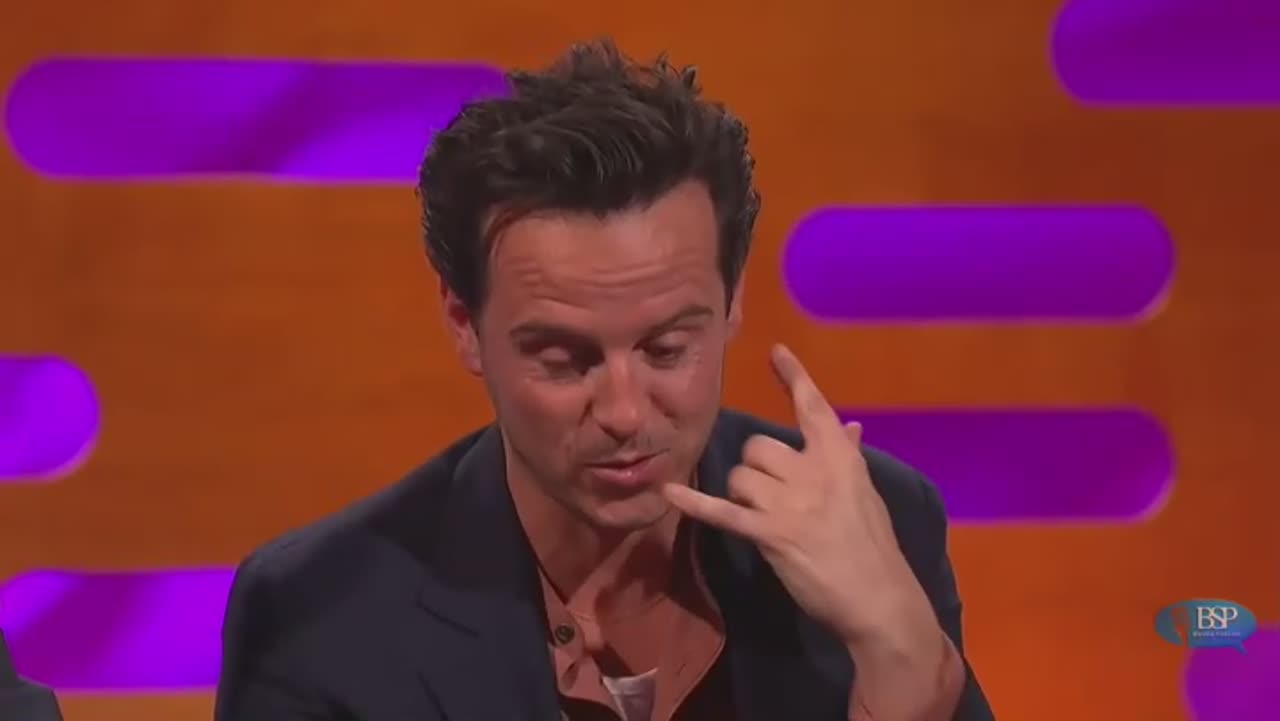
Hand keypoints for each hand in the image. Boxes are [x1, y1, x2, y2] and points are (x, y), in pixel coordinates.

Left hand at [663, 344, 933, 644]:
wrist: (877, 597)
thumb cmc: (873, 546)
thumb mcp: (865, 493)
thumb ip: (849, 455)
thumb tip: (851, 426)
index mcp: (839, 457)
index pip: (813, 407)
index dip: (794, 378)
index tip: (776, 351)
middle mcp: (812, 471)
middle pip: (758, 446)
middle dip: (757, 468)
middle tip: (773, 497)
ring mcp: (789, 502)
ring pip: (740, 476)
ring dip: (744, 496)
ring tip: (766, 520)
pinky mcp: (769, 533)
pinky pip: (722, 510)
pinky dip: (693, 502)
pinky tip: (670, 491)